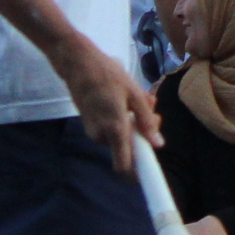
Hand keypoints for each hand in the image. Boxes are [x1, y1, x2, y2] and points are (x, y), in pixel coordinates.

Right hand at [50, 25, 160, 172]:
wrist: (77, 63)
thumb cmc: (108, 75)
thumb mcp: (134, 93)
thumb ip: (146, 120)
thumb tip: (158, 144)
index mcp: (115, 129)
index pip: (124, 166)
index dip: (138, 171)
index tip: (151, 165)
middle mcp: (101, 135)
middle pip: (127, 148)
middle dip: (143, 132)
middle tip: (152, 109)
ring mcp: (93, 130)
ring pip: (120, 136)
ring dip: (133, 122)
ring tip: (138, 97)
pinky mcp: (89, 123)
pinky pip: (110, 128)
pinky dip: (122, 118)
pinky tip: (125, 98)